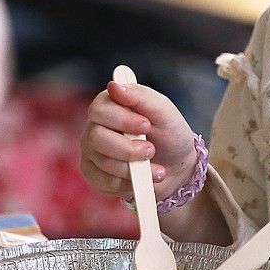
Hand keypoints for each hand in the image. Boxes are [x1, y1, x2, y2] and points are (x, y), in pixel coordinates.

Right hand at [80, 79, 198, 200]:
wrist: (177, 166)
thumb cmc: (169, 132)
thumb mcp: (163, 110)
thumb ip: (140, 96)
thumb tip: (114, 85)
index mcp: (109, 105)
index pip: (100, 110)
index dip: (122, 120)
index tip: (146, 125)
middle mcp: (95, 126)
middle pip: (95, 138)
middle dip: (127, 149)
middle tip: (150, 151)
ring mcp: (92, 152)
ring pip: (102, 162)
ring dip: (133, 169)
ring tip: (156, 170)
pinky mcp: (95, 175)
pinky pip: (103, 182)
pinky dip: (127, 184)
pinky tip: (143, 180)